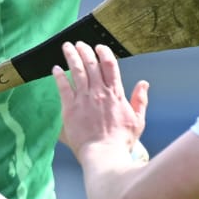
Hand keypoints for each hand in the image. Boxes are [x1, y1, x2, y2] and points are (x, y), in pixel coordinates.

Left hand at [54, 41, 148, 156]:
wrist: (104, 154)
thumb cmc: (121, 142)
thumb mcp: (138, 121)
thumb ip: (140, 101)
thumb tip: (144, 84)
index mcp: (115, 94)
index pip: (110, 66)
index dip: (104, 53)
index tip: (99, 47)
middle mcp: (99, 92)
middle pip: (91, 64)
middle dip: (85, 51)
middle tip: (79, 43)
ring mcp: (84, 99)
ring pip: (77, 71)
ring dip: (72, 56)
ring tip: (67, 47)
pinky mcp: (70, 108)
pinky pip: (63, 87)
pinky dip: (58, 76)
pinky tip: (55, 68)